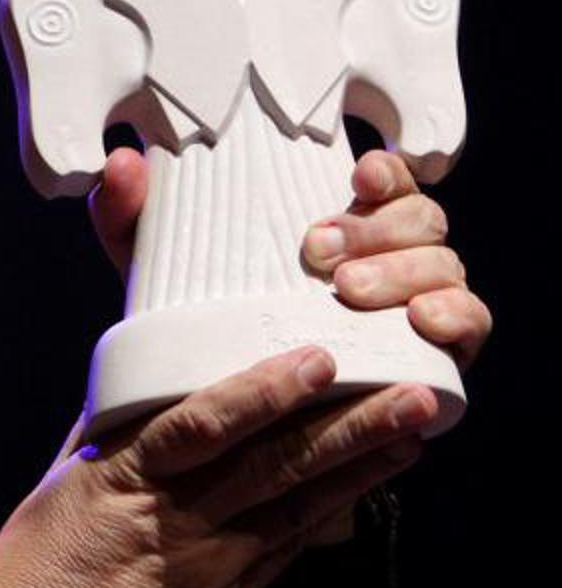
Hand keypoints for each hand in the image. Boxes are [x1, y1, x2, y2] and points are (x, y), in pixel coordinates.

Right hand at [0, 346, 433, 587]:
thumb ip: (98, 437)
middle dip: (347, 426)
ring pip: (294, 510)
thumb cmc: (28, 576)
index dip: (265, 390)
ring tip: (410, 436)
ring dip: (357, 470)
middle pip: (273, 465)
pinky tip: (359, 490)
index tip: (315, 359)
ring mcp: (205, 570)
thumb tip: (124, 386)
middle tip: (408, 395)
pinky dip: (324, 519)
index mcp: (124, 481)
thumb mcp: (55, 490)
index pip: (204, 425)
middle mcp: (174, 522)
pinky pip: (282, 554)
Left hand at [88, 147, 490, 369]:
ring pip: (445, 265)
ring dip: (408, 272)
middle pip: (420, 218)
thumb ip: (135, 217)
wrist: (233, 423)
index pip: (382, 178)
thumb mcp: (164, 270)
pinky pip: (468, 326)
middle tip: (321, 252)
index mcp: (342, 221)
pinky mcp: (435, 354)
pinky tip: (423, 325)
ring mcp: (417, 302)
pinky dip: (455, 318)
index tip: (356, 175)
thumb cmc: (206, 327)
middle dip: (379, 228)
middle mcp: (391, 254)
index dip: (383, 171)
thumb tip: (118, 164)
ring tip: (354, 292)